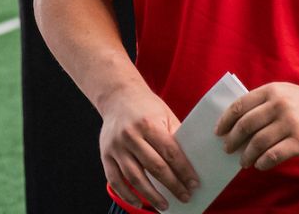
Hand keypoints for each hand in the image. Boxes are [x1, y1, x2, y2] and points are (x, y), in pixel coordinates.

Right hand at [98, 84, 199, 210]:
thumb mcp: (165, 115)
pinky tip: (139, 203)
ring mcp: (116, 146)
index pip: (170, 153)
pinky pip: (115, 180)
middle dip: (172, 185)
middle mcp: (130, 136)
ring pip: (134, 177)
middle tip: (185, 197)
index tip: (194, 184)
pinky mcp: (105, 154)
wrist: (117, 96)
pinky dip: (126, 194)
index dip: (183, 171)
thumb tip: (190, 164)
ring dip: (151, 195)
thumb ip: (175, 137)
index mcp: (148, 124)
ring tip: (164, 205)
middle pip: (154, 167)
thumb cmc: (145, 106)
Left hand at [214, 82, 298, 170]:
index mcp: (272, 91)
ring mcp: (291, 123)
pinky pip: (273, 155)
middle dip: (233, 140)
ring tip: (243, 161)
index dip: (226, 120)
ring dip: (247, 155)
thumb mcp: (284, 94)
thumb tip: (234, 124)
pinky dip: (263, 162)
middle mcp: (280, 105)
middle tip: (228, 149)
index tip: (219, 131)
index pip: (240, 105)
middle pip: (246, 125)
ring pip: (258, 142)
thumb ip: (262, 104)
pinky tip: (260, 164)